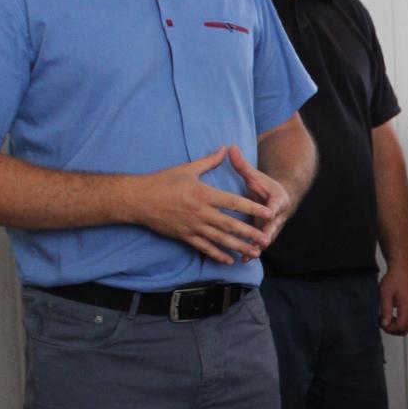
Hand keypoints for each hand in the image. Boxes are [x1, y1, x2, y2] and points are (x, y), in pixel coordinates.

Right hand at [130, 146, 271, 265]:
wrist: (139, 199)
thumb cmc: (162, 181)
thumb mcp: (187, 168)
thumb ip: (209, 161)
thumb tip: (225, 148)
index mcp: (204, 194)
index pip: (234, 202)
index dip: (253, 208)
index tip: (268, 212)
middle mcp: (201, 213)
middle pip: (231, 225)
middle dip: (250, 233)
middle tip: (266, 239)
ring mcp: (193, 227)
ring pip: (220, 240)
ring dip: (238, 247)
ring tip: (253, 252)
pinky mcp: (185, 237)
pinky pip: (204, 248)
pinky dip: (217, 255)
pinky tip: (229, 260)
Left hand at [228, 143, 291, 249]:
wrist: (280, 197)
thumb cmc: (265, 185)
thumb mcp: (255, 175)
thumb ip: (242, 164)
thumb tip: (230, 147)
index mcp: (277, 199)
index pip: (276, 205)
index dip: (273, 210)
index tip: (269, 214)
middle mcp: (278, 215)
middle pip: (273, 226)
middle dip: (267, 234)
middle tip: (261, 241)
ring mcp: (273, 227)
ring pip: (267, 238)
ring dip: (258, 246)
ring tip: (249, 255)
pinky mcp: (266, 234)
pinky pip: (259, 244)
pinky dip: (253, 251)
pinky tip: (243, 260)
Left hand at [379, 261, 407, 334]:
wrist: (402, 268)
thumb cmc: (394, 278)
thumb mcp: (385, 295)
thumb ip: (386, 311)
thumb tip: (385, 325)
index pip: (401, 327)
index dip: (390, 329)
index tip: (381, 322)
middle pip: (405, 329)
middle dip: (393, 329)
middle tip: (382, 321)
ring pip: (407, 325)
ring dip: (396, 325)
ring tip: (385, 316)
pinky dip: (399, 320)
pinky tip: (391, 313)